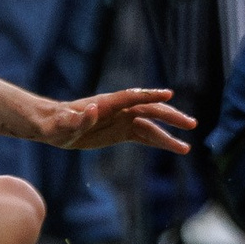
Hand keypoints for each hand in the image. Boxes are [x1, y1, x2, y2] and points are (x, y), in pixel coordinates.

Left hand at [37, 87, 194, 152]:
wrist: (53, 127)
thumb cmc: (56, 124)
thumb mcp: (63, 125)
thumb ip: (78, 119)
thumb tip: (93, 109)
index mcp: (108, 104)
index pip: (133, 97)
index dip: (151, 95)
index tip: (169, 94)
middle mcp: (120, 110)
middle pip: (151, 110)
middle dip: (171, 117)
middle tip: (191, 124)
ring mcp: (123, 121)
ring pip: (151, 127)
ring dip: (169, 136)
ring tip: (186, 149)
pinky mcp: (121, 132)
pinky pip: (144, 136)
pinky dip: (159, 141)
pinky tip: (173, 148)